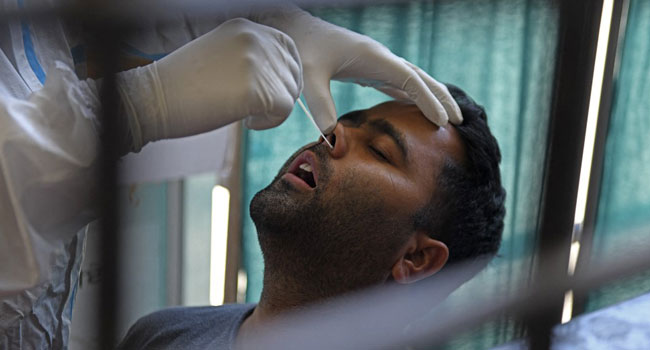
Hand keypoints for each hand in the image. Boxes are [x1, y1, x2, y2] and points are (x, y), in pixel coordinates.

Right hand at [117, 18, 302, 150]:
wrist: (154, 100)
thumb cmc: (183, 86)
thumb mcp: (221, 57)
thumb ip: (251, 59)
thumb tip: (280, 77)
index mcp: (245, 27)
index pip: (287, 48)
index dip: (285, 74)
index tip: (272, 93)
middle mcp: (255, 38)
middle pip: (292, 72)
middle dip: (281, 95)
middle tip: (257, 110)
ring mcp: (256, 61)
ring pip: (289, 93)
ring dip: (273, 111)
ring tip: (246, 116)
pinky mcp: (257, 89)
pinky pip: (284, 110)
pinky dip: (271, 122)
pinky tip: (248, 124)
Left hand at [257, 6, 461, 133]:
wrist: (295, 30)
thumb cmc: (302, 49)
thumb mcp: (309, 77)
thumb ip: (320, 104)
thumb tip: (331, 136)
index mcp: (373, 58)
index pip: (410, 80)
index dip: (428, 100)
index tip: (444, 122)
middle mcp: (381, 58)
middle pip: (421, 77)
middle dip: (442, 99)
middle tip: (460, 123)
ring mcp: (377, 62)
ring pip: (413, 79)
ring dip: (432, 97)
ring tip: (448, 120)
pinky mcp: (370, 68)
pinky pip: (399, 83)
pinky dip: (414, 96)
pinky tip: (418, 111)